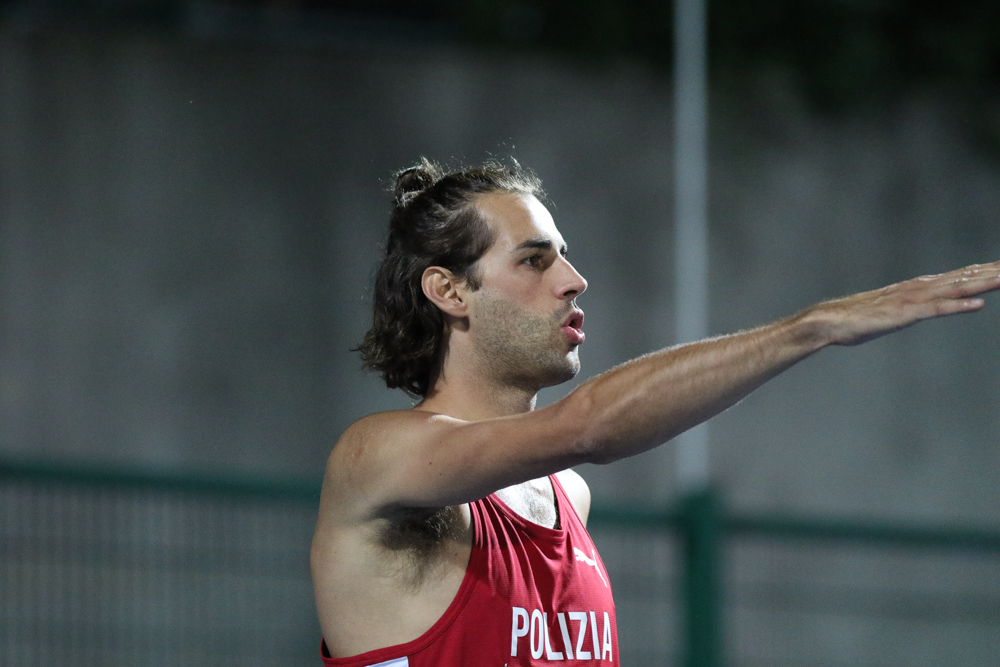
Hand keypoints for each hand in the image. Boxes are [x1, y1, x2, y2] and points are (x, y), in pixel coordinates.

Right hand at [811, 261, 999, 345]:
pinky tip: (977, 305)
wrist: (830, 320)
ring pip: (956, 289)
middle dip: (993, 272)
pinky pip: (936, 310)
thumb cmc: (857, 318)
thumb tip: (926, 304)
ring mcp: (912, 300)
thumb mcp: (892, 310)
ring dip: (984, 284)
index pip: (960, 276)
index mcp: (918, 287)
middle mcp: (919, 288)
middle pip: (965, 278)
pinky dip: (958, 306)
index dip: (986, 271)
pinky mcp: (904, 314)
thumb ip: (912, 305)